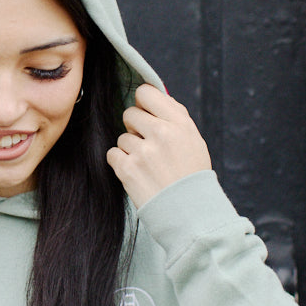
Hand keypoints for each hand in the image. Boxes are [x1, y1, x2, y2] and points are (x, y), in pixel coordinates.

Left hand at [106, 84, 210, 207]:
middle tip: (149, 146)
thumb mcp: (193, 140)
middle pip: (129, 113)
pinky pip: (112, 154)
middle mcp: (161, 133)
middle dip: (135, 128)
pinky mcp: (127, 169)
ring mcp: (143, 152)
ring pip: (122, 137)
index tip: (147, 115)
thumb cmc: (191, 175)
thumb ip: (173, 116)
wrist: (190, 213)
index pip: (146, 93)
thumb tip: (152, 95)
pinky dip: (121, 163)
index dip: (143, 104)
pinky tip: (137, 173)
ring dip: (130, 149)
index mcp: (179, 123)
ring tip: (148, 166)